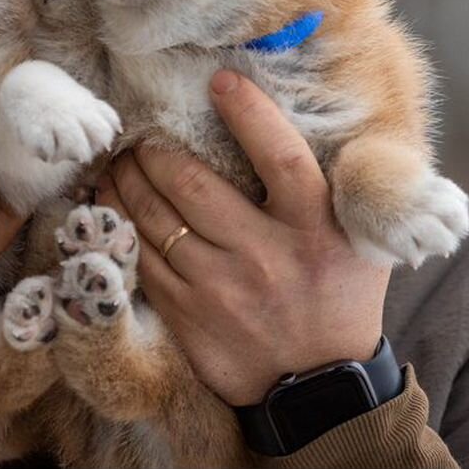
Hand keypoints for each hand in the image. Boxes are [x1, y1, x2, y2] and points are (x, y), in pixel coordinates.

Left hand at [98, 70, 388, 406]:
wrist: (319, 388)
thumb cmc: (339, 296)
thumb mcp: (358, 240)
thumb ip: (335, 186)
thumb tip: (308, 124)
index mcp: (316, 229)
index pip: (280, 157)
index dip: (249, 113)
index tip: (220, 80)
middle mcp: (266, 255)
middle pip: (193, 183)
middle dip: (155, 148)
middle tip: (139, 128)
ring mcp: (221, 289)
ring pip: (157, 217)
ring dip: (127, 178)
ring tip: (118, 158)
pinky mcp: (188, 315)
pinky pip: (141, 257)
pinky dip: (120, 220)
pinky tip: (110, 199)